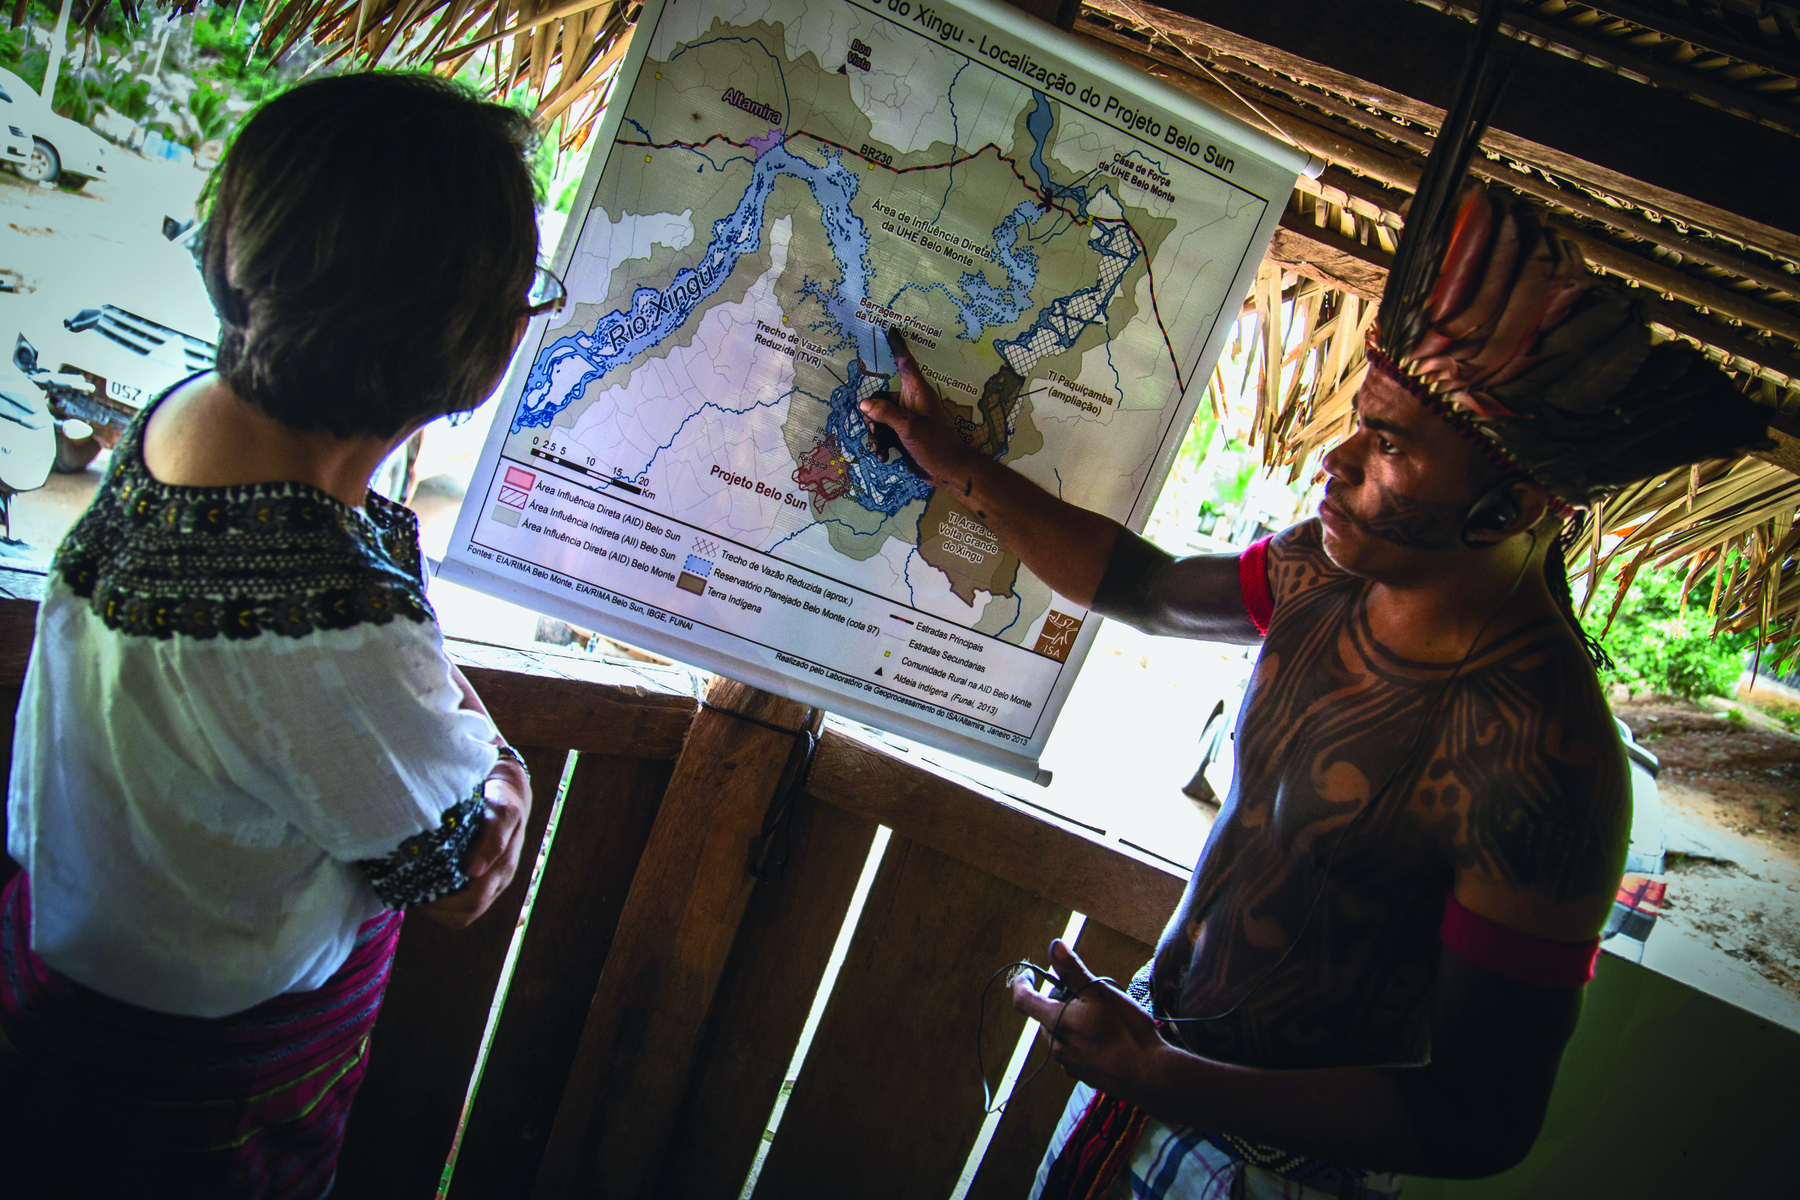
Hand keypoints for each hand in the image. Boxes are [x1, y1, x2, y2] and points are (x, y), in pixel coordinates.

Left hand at [417, 761, 530, 928]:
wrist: (506, 793)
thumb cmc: (501, 801)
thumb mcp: (502, 813)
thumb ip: (493, 839)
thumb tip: (474, 870)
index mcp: (503, 868)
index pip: (474, 900)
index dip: (446, 901)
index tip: (420, 885)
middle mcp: (497, 882)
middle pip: (466, 913)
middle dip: (436, 907)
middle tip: (410, 890)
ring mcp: (489, 886)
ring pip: (461, 915)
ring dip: (437, 908)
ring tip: (416, 889)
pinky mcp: (479, 884)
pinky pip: (459, 909)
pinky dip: (440, 904)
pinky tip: (427, 885)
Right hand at [859, 328, 975, 486]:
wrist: (949, 471)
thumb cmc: (936, 444)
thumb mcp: (908, 427)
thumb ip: (886, 413)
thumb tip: (865, 403)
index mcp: (917, 392)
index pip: (905, 362)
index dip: (898, 346)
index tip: (891, 329)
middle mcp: (912, 401)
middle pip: (881, 397)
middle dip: (873, 414)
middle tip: (875, 430)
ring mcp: (908, 418)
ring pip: (880, 417)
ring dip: (876, 433)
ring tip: (880, 447)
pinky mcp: (905, 434)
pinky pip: (885, 431)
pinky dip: (882, 442)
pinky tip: (884, 455)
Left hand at [1010, 939, 1170, 1101]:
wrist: (1150, 1076)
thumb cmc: (1127, 1031)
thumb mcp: (1102, 993)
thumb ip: (1074, 971)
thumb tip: (1054, 946)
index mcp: (1056, 1022)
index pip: (1023, 1001)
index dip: (1022, 984)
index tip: (1029, 974)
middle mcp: (1056, 1046)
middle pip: (1045, 1016)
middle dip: (1059, 1002)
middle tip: (1088, 995)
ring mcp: (1069, 1064)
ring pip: (1061, 1034)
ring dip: (1072, 1021)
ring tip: (1103, 1018)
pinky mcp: (1082, 1076)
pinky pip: (1073, 1050)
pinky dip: (1082, 1039)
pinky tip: (1107, 1039)